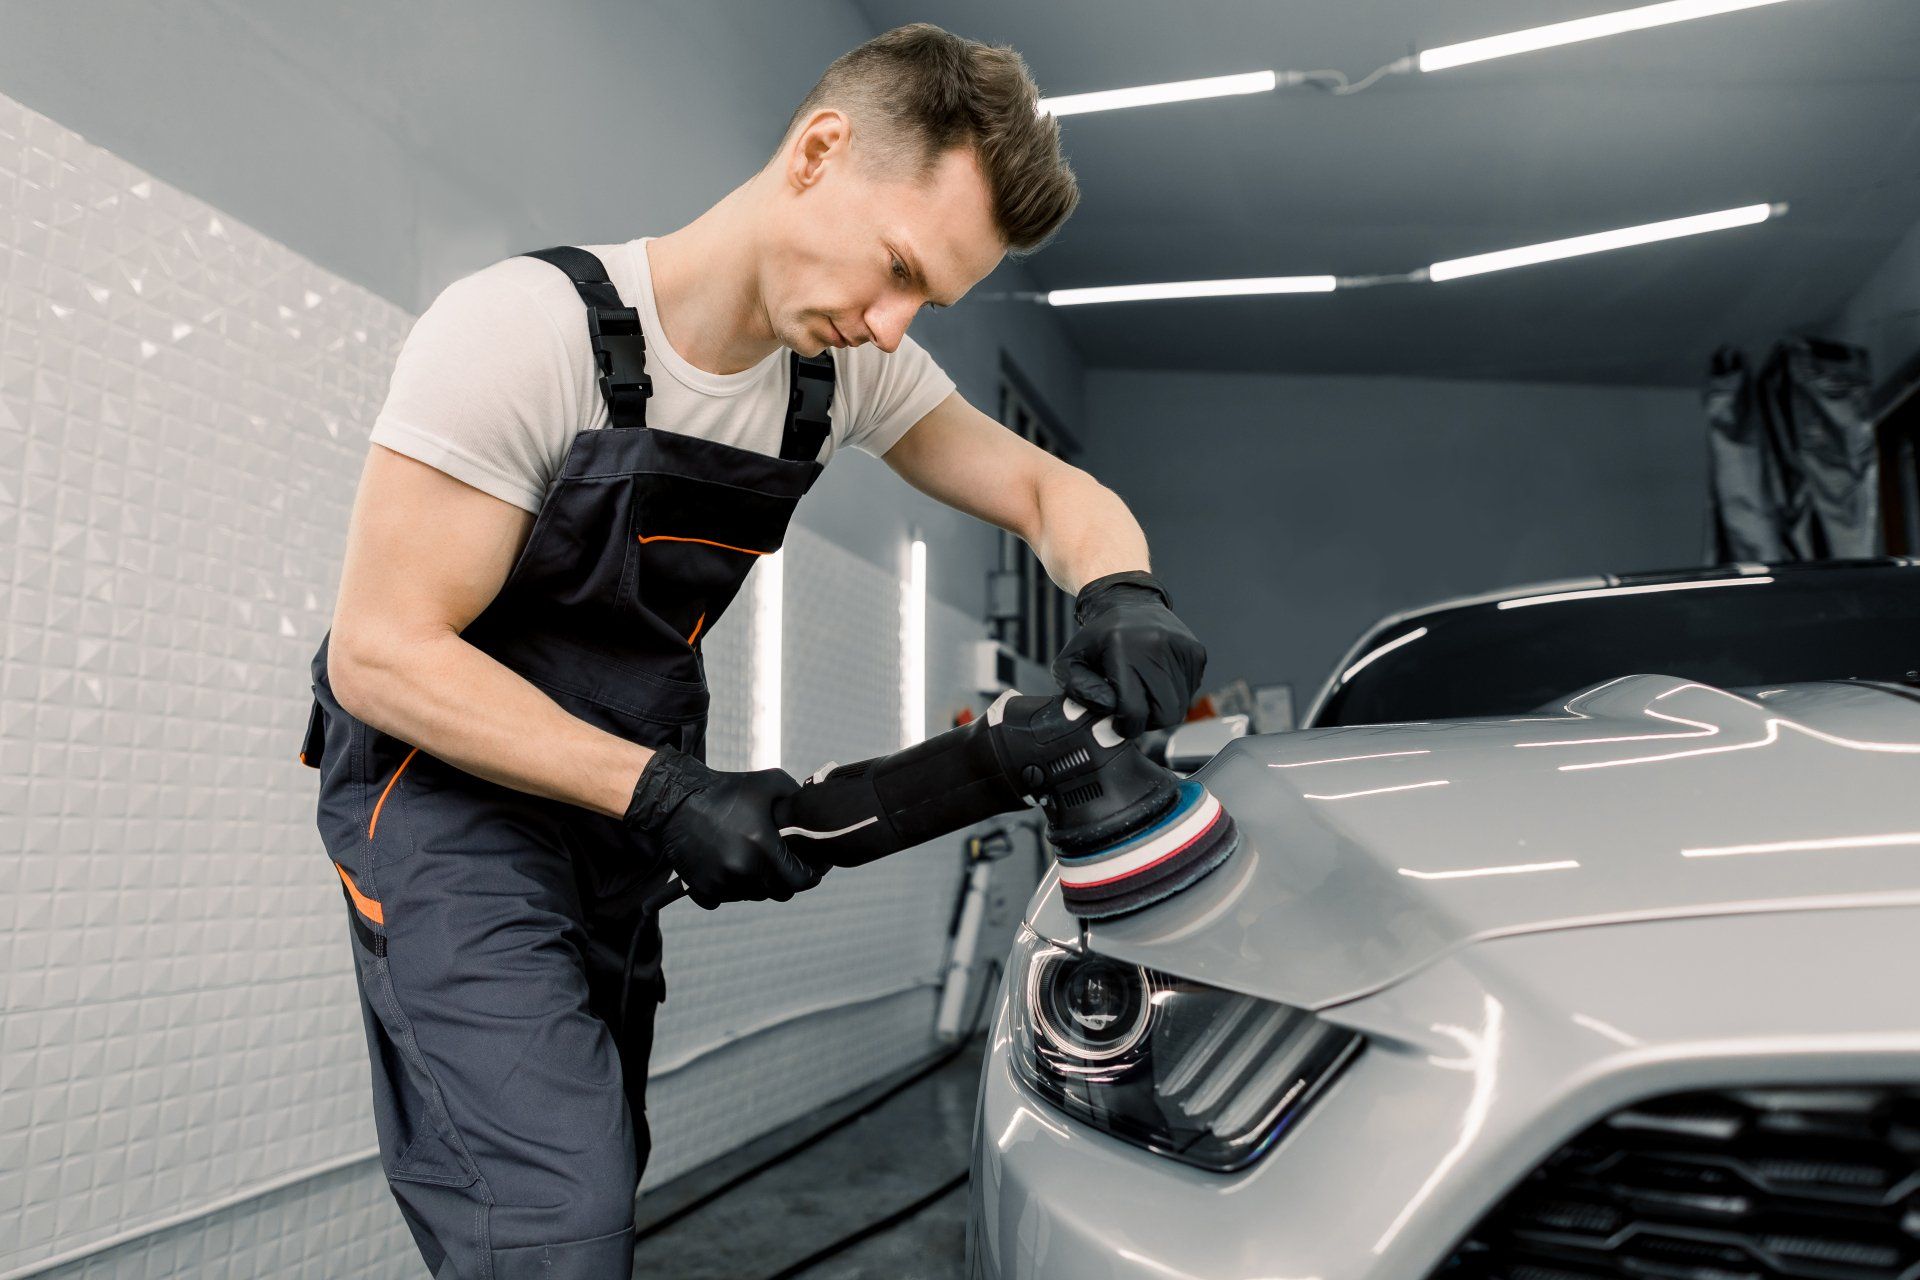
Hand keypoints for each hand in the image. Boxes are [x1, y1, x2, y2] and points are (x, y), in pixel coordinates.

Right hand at [623, 747, 820, 908]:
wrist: (677, 799)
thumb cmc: (727, 789)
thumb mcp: (772, 783)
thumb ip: (799, 801)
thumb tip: (817, 818)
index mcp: (761, 846)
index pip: (799, 881)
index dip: (810, 876)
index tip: (811, 869)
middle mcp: (742, 869)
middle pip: (778, 893)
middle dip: (786, 881)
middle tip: (783, 864)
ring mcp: (720, 881)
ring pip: (753, 896)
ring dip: (758, 884)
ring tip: (755, 861)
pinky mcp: (702, 888)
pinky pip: (726, 898)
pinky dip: (731, 888)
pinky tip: (731, 867)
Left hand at [1051, 570, 1206, 736]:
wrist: (1130, 602)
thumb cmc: (1099, 638)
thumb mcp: (1070, 660)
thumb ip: (1077, 690)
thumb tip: (1108, 710)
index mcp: (1122, 648)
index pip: (1133, 709)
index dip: (1125, 725)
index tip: (1118, 721)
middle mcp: (1156, 645)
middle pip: (1164, 714)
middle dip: (1148, 722)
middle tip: (1134, 711)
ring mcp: (1181, 648)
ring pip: (1180, 707)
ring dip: (1161, 709)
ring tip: (1144, 692)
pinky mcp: (1196, 652)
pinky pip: (1190, 692)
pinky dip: (1174, 694)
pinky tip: (1158, 679)